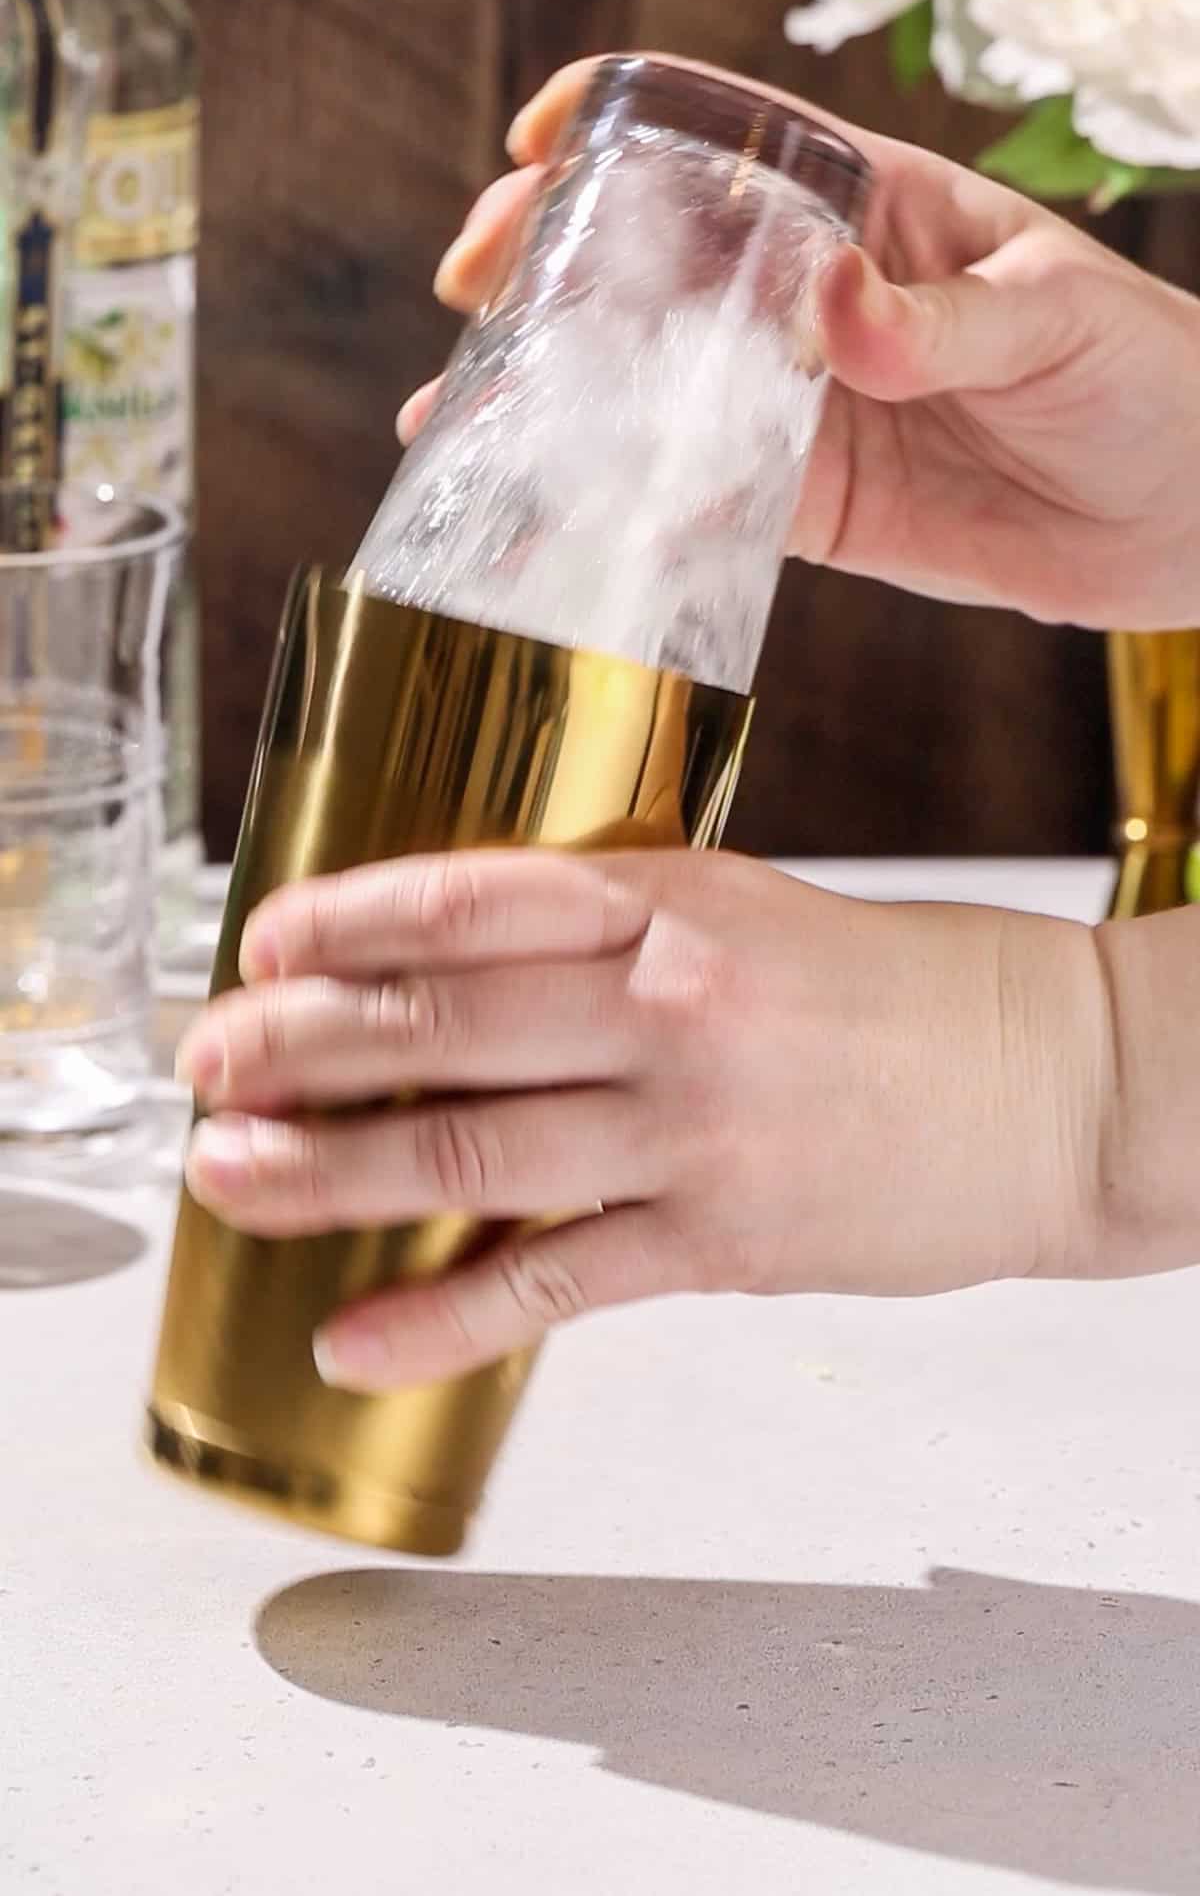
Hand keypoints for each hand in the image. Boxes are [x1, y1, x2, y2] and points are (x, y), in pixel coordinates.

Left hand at [177, 849, 1112, 1388]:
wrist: (1065, 1085)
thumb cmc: (918, 991)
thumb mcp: (759, 910)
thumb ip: (626, 933)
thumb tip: (477, 971)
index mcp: (676, 897)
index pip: (472, 898)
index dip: (348, 921)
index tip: (262, 943)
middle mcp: (671, 1001)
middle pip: (441, 1024)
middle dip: (299, 1046)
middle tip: (207, 1066)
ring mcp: (694, 1127)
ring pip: (468, 1151)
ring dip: (326, 1172)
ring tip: (230, 1179)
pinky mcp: (725, 1242)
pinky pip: (548, 1285)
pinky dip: (435, 1318)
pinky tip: (350, 1337)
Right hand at [402, 53, 1199, 631]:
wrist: (1191, 518)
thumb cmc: (1152, 377)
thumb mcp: (1058, 320)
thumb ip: (937, 321)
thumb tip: (828, 306)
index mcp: (871, 206)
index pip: (726, 135)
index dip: (621, 123)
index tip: (538, 147)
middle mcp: (813, 298)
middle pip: (653, 257)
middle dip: (548, 261)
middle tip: (474, 293)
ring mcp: (800, 404)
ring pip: (652, 385)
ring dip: (553, 397)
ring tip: (457, 419)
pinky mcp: (809, 506)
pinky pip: (699, 501)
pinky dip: (620, 510)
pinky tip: (543, 519)